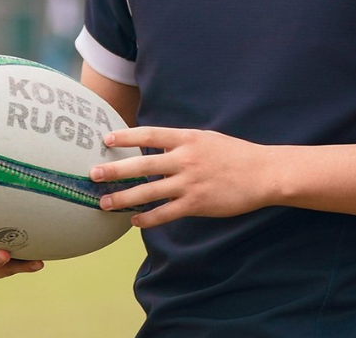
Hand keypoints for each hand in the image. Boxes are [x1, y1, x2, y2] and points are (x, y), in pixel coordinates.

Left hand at [90, 127, 275, 228]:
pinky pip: (165, 213)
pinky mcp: (197, 204)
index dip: (126, 136)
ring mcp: (190, 182)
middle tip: (93, 173)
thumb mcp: (206, 139)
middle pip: (142, 164)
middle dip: (115, 169)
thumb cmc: (234, 154)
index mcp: (187, 138)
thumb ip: (181, 142)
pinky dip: (147, 218)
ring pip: (148, 192)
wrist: (262, 173)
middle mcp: (185, 159)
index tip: (106, 138)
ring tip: (104, 202)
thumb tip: (156, 145)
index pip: (150, 134)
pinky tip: (134, 220)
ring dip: (123, 198)